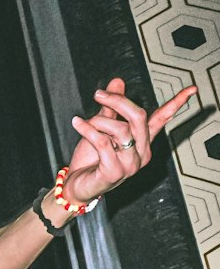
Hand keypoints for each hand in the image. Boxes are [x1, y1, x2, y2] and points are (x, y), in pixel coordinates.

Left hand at [63, 76, 196, 206]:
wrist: (77, 187)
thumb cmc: (91, 160)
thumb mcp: (101, 129)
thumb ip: (111, 107)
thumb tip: (117, 81)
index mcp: (143, 142)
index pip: (162, 119)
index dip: (177, 103)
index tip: (192, 89)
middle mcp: (141, 153)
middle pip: (139, 117)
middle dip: (118, 101)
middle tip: (99, 95)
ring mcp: (130, 165)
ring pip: (121, 130)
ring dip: (98, 121)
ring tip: (84, 122)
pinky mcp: (114, 172)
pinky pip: (102, 142)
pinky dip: (87, 130)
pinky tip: (78, 123)